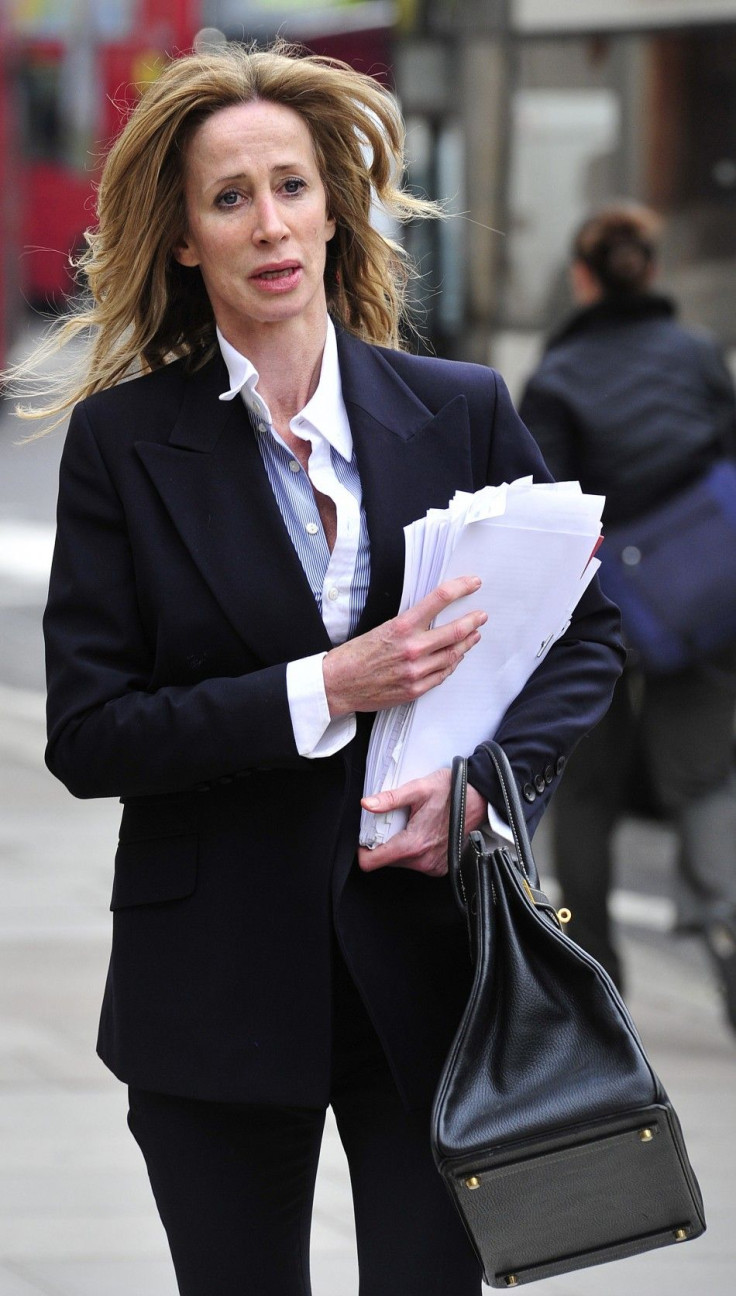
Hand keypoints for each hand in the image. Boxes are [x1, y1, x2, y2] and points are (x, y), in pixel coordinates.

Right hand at [323, 576, 486, 717]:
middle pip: (455, 631)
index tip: (472, 583)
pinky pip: (443, 674)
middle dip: (473, 621)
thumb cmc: (355, 655)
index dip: (461, 588)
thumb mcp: (381, 628)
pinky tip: (456, 657)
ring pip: (453, 654)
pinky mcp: (416, 689)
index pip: (439, 600)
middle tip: (481, 616)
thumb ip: (409, 624)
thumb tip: (432, 617)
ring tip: (473, 636)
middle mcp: (412, 648)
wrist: (338, 684)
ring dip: (467, 643)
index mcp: (401, 627)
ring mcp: (416, 671)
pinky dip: (453, 663)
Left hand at [358, 769, 487, 876]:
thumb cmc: (453, 792)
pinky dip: (415, 851)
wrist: (480, 800)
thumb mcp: (418, 789)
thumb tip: (367, 804)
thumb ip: (390, 799)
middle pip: (385, 861)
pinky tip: (423, 833)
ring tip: (412, 825)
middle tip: (395, 823)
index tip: (366, 837)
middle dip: (384, 844)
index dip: (363, 850)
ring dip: (400, 847)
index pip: (371, 862)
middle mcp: (423, 860)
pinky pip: (417, 863)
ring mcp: (433, 866)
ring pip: (401, 862)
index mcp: (413, 844)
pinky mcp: (440, 867)